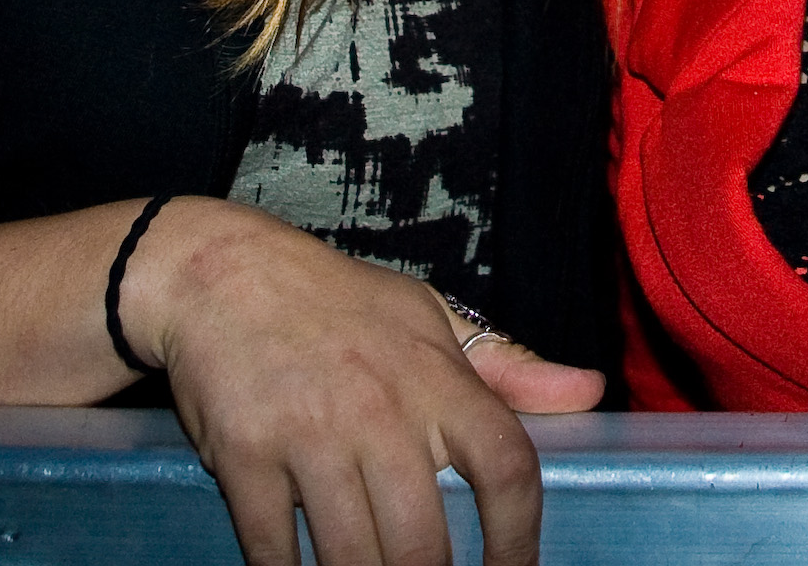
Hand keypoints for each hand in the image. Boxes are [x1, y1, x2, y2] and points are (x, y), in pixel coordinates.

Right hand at [125, 198, 603, 565]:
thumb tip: (588, 392)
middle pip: (424, 544)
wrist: (219, 271)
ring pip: (352, 559)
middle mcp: (379, 409)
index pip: (506, 467)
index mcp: (435, 377)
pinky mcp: (245, 456)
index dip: (520, 538)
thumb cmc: (335, 299)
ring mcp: (308, 435)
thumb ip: (508, 365)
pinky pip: (274, 551)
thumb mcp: (429, 315)